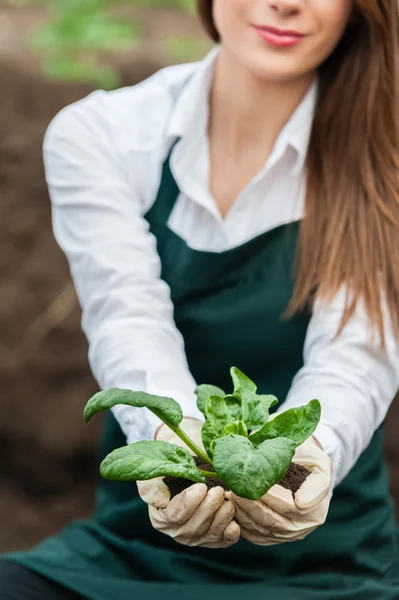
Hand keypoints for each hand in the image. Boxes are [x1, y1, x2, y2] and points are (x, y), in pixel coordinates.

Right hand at [137, 418, 239, 547]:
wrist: (194, 461)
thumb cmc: (174, 463)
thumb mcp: (157, 469)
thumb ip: (151, 485)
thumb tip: (159, 501)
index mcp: (161, 518)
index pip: (175, 516)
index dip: (188, 503)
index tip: (201, 487)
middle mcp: (179, 531)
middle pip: (193, 528)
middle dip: (208, 509)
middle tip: (218, 491)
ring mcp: (198, 536)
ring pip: (210, 535)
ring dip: (221, 519)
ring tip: (228, 501)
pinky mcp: (216, 537)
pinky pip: (223, 541)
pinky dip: (230, 534)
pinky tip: (235, 523)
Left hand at [228, 437, 332, 545]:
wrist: (301, 467)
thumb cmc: (307, 458)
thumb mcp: (317, 460)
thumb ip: (315, 481)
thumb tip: (301, 504)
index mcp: (316, 509)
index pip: (290, 508)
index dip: (271, 497)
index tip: (254, 484)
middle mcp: (304, 527)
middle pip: (273, 521)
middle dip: (251, 505)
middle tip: (234, 489)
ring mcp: (288, 535)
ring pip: (261, 530)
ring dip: (243, 513)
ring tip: (230, 495)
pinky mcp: (273, 537)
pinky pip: (254, 535)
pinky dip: (241, 523)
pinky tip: (231, 507)